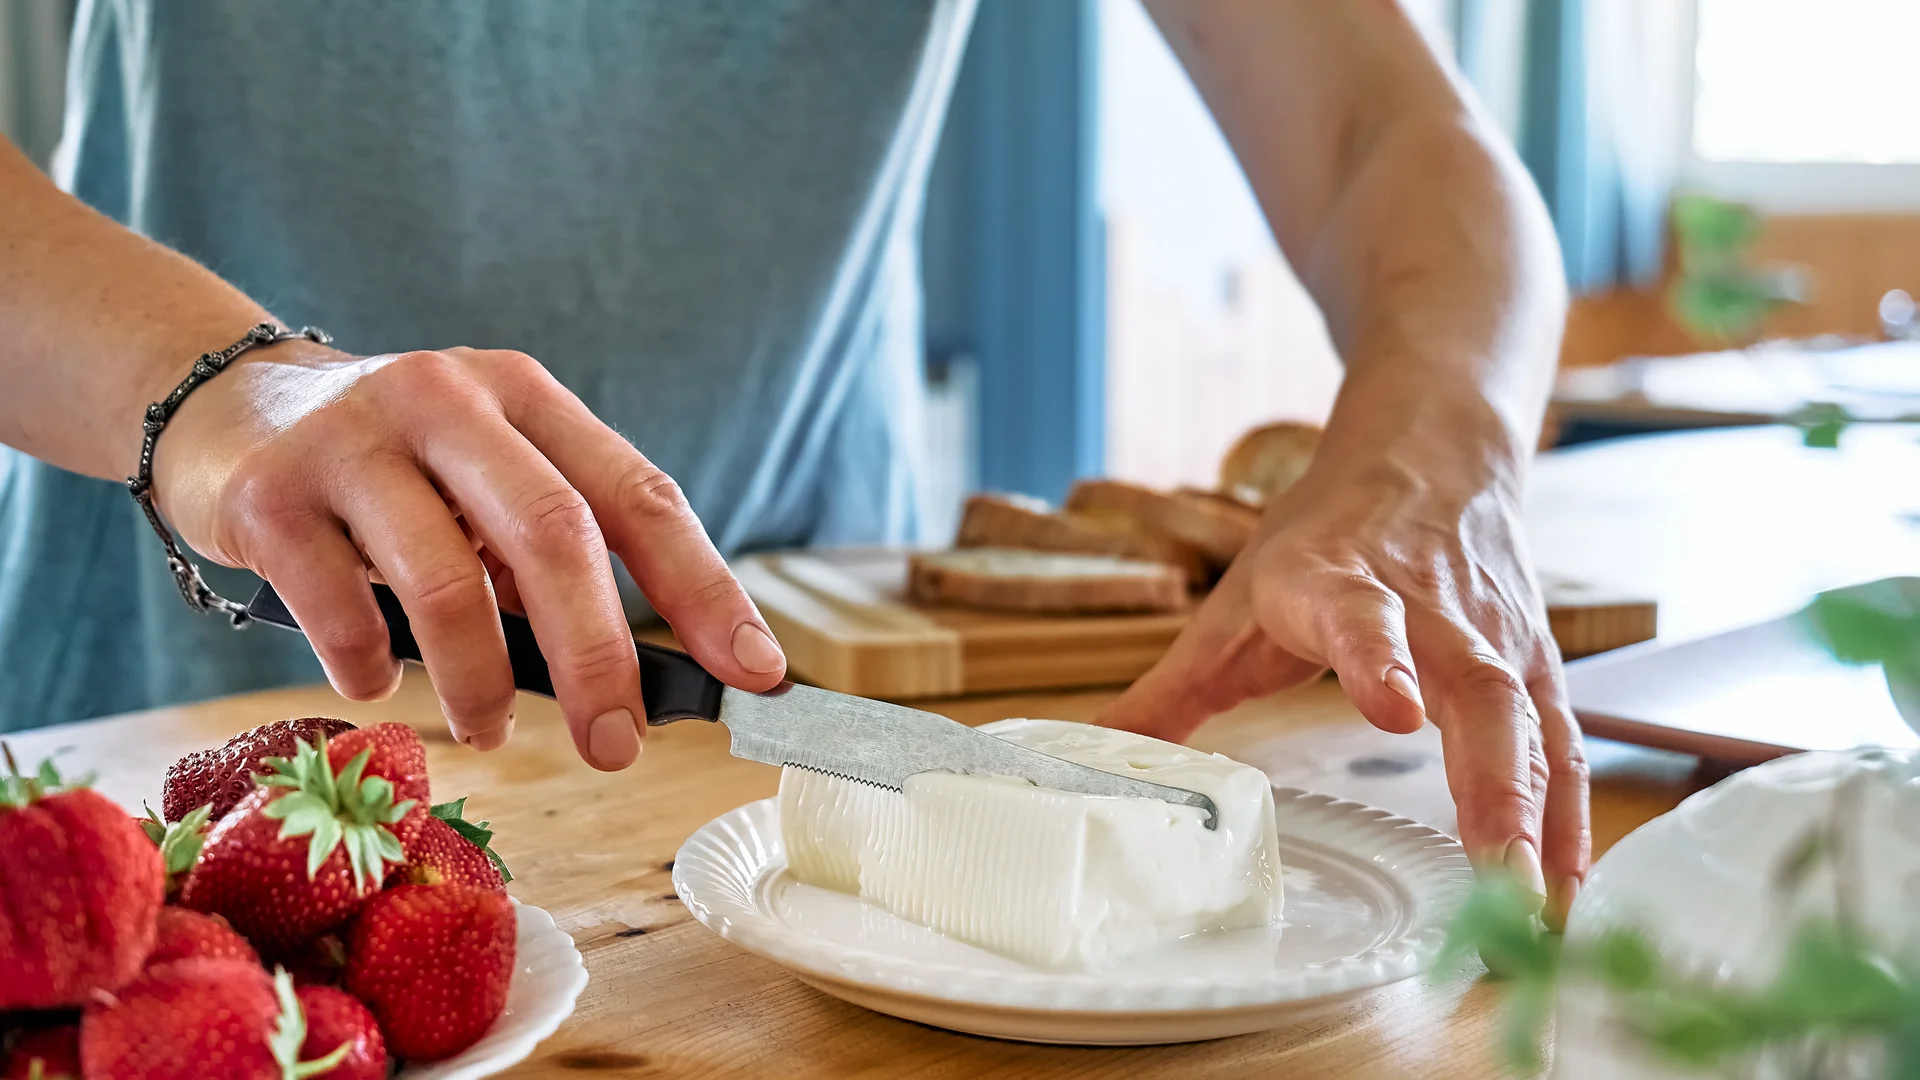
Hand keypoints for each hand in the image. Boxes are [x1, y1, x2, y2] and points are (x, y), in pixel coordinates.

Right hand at [150, 340, 787, 769]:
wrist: (224, 410)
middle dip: (598, 656)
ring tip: (488, 730)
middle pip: (553, 534)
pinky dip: (371, 667)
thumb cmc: (394, 469)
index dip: (705, 588)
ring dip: (481, 683)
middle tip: (616, 746)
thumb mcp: (485, 475)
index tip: (756, 671)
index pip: (639, 495)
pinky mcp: (270, 494)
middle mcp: (448, 400)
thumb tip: (641, 676)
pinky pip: (342, 609)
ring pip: (447, 585)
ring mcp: (354, 440)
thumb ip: (554, 549)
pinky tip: (378, 680)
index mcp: (526, 398)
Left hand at [1098, 434, 1588, 927]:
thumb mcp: (1234, 601)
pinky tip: (1566, 887)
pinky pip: (1562, 743)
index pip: (1361, 616)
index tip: (1394, 707)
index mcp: (1337, 582)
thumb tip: (1093, 753)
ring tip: (1536, 913)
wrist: (1427, 454)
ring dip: (1541, 819)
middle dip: (1493, 786)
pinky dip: (1570, 816)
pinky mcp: (1535, 662)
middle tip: (1497, 876)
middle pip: (1476, 689)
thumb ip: (1171, 690)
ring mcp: (1495, 636)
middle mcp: (1431, 608)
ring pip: (1532, 723)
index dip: (1378, 658)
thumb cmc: (1325, 533)